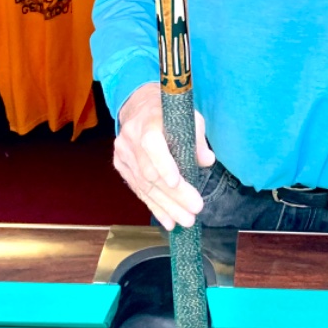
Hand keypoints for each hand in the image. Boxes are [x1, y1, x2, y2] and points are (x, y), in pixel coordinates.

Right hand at [114, 82, 215, 230]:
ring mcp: (123, 153)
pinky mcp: (121, 165)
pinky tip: (168, 220)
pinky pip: (138, 190)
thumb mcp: (188, 116)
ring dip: (166, 206)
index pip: (151, 144)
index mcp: (148, 121)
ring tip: (185, 221)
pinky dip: (155, 206)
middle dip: (173, 195)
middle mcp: (131, 138)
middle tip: (193, 211)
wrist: (139, 106)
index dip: (163, 164)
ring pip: (144, 186)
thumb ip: (197, 138)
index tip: (176, 182)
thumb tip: (206, 161)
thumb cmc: (168, 112)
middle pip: (150, 172)